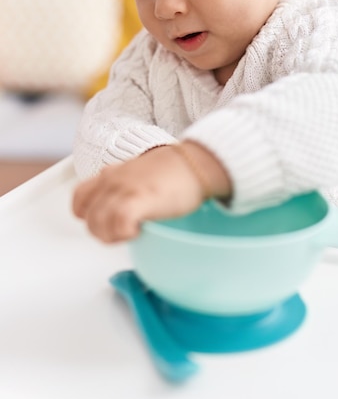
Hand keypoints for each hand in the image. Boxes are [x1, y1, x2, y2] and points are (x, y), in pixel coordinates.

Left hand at [72, 142, 230, 242]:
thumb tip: (127, 206)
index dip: (89, 215)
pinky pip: (117, 223)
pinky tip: (138, 231)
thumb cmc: (177, 170)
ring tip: (131, 233)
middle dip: (101, 231)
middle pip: (86, 216)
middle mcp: (112, 180)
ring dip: (111, 235)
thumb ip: (128, 186)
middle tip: (122, 232)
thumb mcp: (142, 173)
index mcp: (112, 173)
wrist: (196, 162)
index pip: (79, 198)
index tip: (107, 222)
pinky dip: (124, 233)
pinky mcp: (138, 199)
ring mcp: (123, 189)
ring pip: (97, 223)